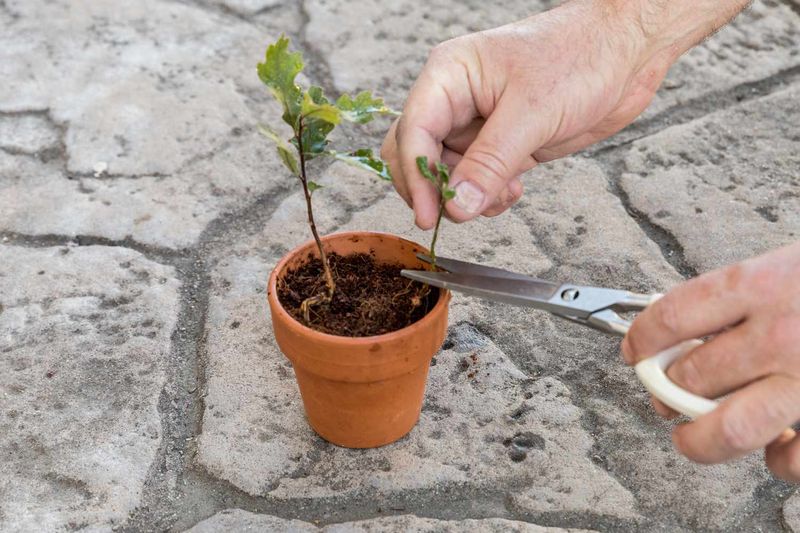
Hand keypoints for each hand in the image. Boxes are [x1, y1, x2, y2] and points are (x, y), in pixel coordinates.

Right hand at [381, 0, 749, 228]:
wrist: (627, 51)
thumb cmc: (582, 56)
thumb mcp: (533, 113)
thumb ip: (490, 163)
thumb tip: (456, 206)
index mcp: (449, 76)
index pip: (412, 132)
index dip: (415, 177)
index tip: (430, 215)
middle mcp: (454, 99)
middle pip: (415, 154)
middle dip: (432, 188)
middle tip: (458, 213)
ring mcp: (476, 123)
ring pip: (445, 172)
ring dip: (465, 196)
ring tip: (502, 196)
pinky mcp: (499, 143)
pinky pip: (475, 179)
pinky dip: (487, 195)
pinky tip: (513, 190)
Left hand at [622, 242, 799, 481]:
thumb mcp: (796, 261)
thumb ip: (749, 293)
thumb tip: (688, 323)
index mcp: (765, 281)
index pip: (672, 315)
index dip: (642, 337)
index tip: (634, 349)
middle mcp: (782, 332)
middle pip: (690, 374)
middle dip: (667, 389)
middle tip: (664, 392)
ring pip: (727, 429)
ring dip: (697, 438)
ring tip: (688, 435)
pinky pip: (793, 459)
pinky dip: (778, 460)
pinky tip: (776, 448)